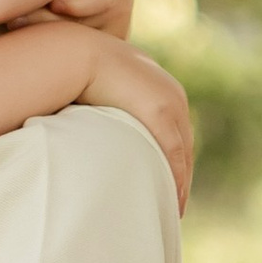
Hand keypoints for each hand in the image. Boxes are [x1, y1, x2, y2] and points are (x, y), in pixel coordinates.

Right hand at [74, 41, 194, 208]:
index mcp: (160, 87)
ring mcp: (170, 101)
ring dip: (182, 182)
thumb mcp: (100, 91)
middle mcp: (173, 94)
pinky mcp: (160, 111)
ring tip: (175, 208)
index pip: (174, 131)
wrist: (76, 54)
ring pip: (184, 152)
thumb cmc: (77, 72)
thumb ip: (107, 109)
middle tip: (176, 203)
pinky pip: (174, 152)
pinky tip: (174, 198)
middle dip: (182, 174)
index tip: (169, 182)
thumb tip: (94, 129)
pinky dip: (176, 177)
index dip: (173, 158)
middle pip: (185, 143)